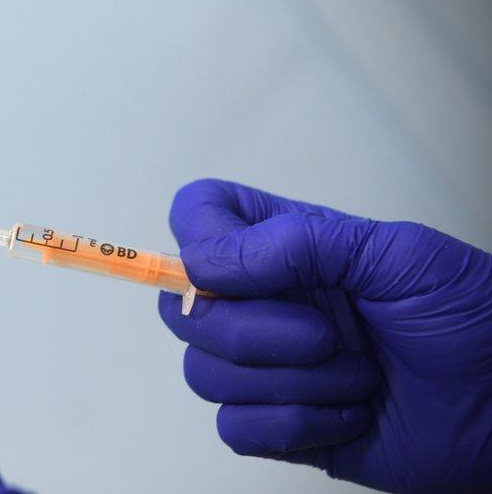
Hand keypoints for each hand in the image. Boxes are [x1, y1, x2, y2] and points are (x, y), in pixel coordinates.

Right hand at [159, 179, 491, 491]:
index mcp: (284, 246)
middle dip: (254, 332)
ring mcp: (266, 366)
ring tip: (360, 377)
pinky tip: (350, 416)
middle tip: (330, 335)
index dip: (196, 241)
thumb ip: (295, 242)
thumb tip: (200, 262)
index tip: (235, 272)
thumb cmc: (471, 316)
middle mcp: (262, 302)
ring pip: (204, 374)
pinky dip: (294, 426)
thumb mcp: (396, 254)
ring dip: (293, 383)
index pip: (197, 217)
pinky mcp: (278, 425)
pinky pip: (235, 429)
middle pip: (182, 311)